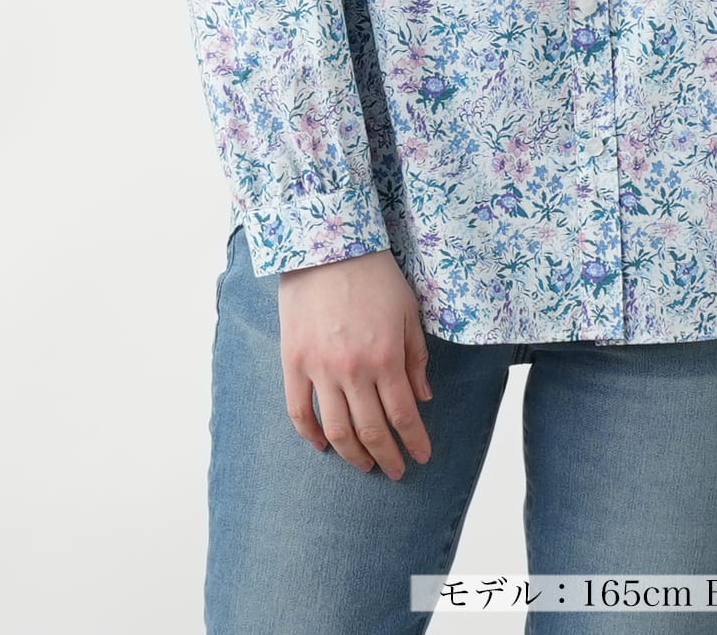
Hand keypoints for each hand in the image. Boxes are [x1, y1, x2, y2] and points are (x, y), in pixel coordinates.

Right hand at [278, 245, 433, 480]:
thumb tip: (423, 398)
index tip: (421, 457)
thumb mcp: (408, 311)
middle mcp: (353, 370)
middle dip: (387, 457)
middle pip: (371, 430)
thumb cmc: (374, 275)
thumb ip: (416, 358)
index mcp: (386, 357)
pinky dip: (310, 435)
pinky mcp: (293, 362)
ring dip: (352, 454)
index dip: (414, 441)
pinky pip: (299, 411)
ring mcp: (320, 368)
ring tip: (364, 464)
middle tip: (395, 471)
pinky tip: (323, 446)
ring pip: (336, 429)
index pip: (403, 415)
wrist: (327, 246)